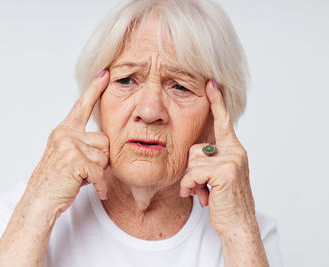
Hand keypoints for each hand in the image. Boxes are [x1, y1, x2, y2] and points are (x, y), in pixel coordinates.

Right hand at [25, 69, 109, 213]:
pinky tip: (97, 191)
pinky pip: (100, 172)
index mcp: (64, 131)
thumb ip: (82, 144)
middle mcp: (65, 134)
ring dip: (99, 172)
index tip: (105, 74)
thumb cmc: (55, 182)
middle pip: (104, 141)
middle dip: (101, 160)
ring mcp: (69, 146)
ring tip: (82, 179)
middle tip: (85, 172)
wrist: (39, 202)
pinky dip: (101, 185)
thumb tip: (105, 144)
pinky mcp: (74, 160)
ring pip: (105, 156)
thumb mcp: (67, 156)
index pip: (82, 106)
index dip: (95, 89)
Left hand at [179, 80, 255, 234]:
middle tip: (201, 187)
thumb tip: (193, 155)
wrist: (238, 224)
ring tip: (202, 192)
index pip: (223, 121)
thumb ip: (208, 160)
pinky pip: (193, 174)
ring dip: (190, 182)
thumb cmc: (225, 201)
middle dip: (191, 171)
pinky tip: (200, 196)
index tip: (211, 82)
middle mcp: (235, 151)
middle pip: (195, 149)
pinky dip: (190, 187)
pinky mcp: (225, 171)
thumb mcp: (217, 176)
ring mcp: (232, 160)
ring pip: (192, 162)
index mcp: (233, 150)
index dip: (216, 101)